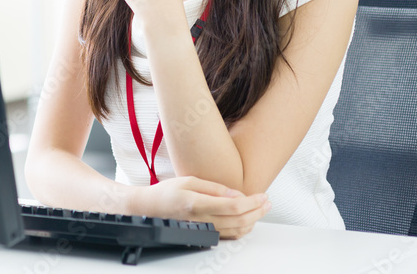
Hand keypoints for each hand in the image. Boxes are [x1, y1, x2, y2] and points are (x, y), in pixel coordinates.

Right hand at [139, 176, 270, 239]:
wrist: (150, 208)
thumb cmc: (166, 192)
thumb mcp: (188, 181)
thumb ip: (213, 188)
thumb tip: (236, 194)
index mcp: (197, 204)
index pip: (234, 206)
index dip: (252, 202)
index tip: (261, 195)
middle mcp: (202, 220)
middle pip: (240, 220)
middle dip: (258, 211)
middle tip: (267, 201)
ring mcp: (204, 230)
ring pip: (237, 230)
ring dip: (254, 220)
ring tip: (262, 209)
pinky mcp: (205, 234)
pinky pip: (229, 235)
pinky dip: (243, 229)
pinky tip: (249, 220)